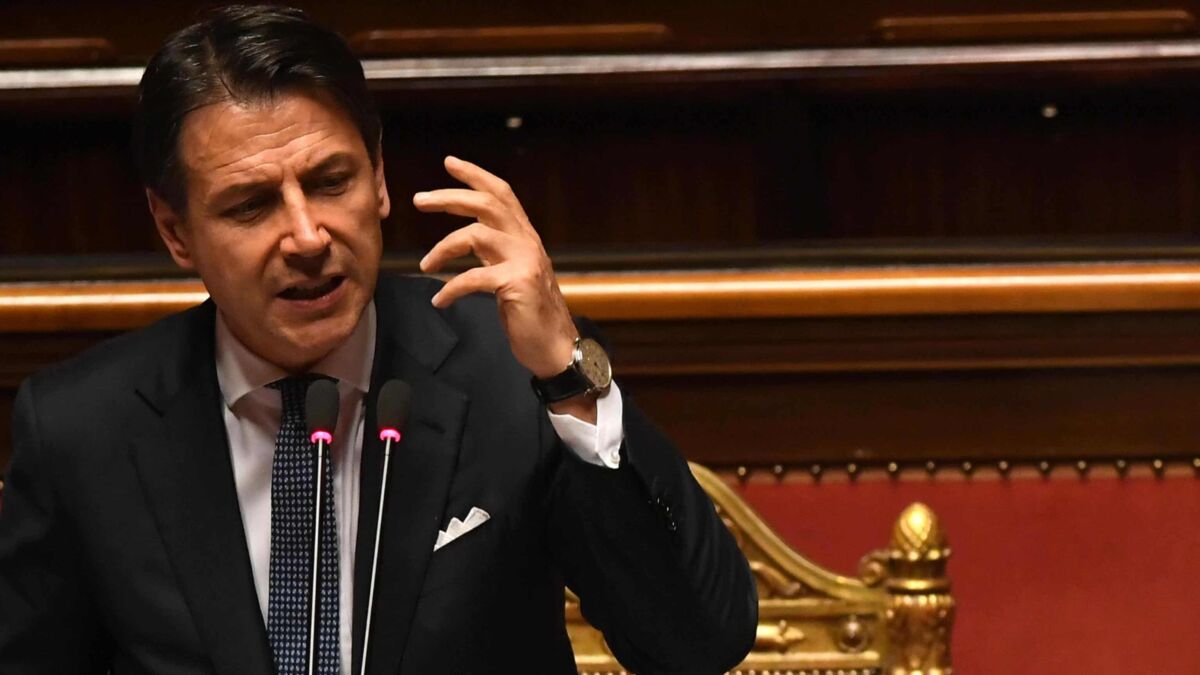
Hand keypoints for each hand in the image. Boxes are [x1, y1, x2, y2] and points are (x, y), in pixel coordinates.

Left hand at [415, 156, 591, 417]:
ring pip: (475, 235)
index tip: (450, 162)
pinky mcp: (517, 283)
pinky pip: (472, 278)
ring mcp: (524, 261)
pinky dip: (450, 288)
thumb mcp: (511, 273)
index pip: (502, 194)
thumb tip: (467, 238)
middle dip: (450, 196)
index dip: (476, 175)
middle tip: (419, 200)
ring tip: (424, 266)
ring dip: (442, 248)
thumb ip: (495, 253)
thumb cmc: (530, 314)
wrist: (556, 347)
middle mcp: (527, 242)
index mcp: (525, 237)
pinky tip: (439, 301)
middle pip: (487, 203)